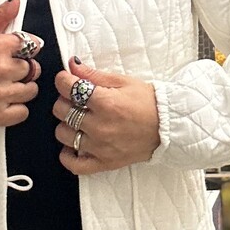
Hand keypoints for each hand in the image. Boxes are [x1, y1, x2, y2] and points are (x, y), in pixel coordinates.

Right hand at [0, 0, 41, 126]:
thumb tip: (15, 1)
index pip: (32, 44)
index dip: (26, 48)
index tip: (18, 52)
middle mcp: (2, 70)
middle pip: (33, 68)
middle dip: (22, 68)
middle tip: (6, 70)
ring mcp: (0, 94)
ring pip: (31, 90)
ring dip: (22, 88)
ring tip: (5, 86)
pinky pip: (23, 112)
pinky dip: (17, 108)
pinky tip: (4, 101)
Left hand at [53, 58, 159, 174]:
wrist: (168, 126)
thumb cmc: (148, 102)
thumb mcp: (122, 81)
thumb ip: (93, 75)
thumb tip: (72, 65)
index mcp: (106, 102)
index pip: (68, 87)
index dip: (63, 80)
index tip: (66, 80)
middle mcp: (100, 126)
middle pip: (61, 110)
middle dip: (65, 100)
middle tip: (76, 99)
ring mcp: (100, 147)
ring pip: (63, 134)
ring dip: (66, 124)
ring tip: (78, 120)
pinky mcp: (104, 163)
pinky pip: (74, 164)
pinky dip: (68, 155)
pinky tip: (74, 144)